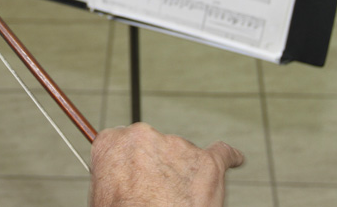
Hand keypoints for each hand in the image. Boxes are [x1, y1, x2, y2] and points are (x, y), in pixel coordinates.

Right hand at [90, 123, 243, 206]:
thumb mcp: (102, 195)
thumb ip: (114, 176)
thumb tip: (121, 183)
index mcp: (114, 143)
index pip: (121, 141)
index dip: (130, 161)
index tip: (136, 172)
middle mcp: (144, 136)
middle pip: (153, 145)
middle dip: (156, 166)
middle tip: (156, 195)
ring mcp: (178, 147)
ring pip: (182, 156)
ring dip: (182, 174)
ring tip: (178, 203)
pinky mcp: (207, 162)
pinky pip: (223, 154)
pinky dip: (228, 158)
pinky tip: (234, 159)